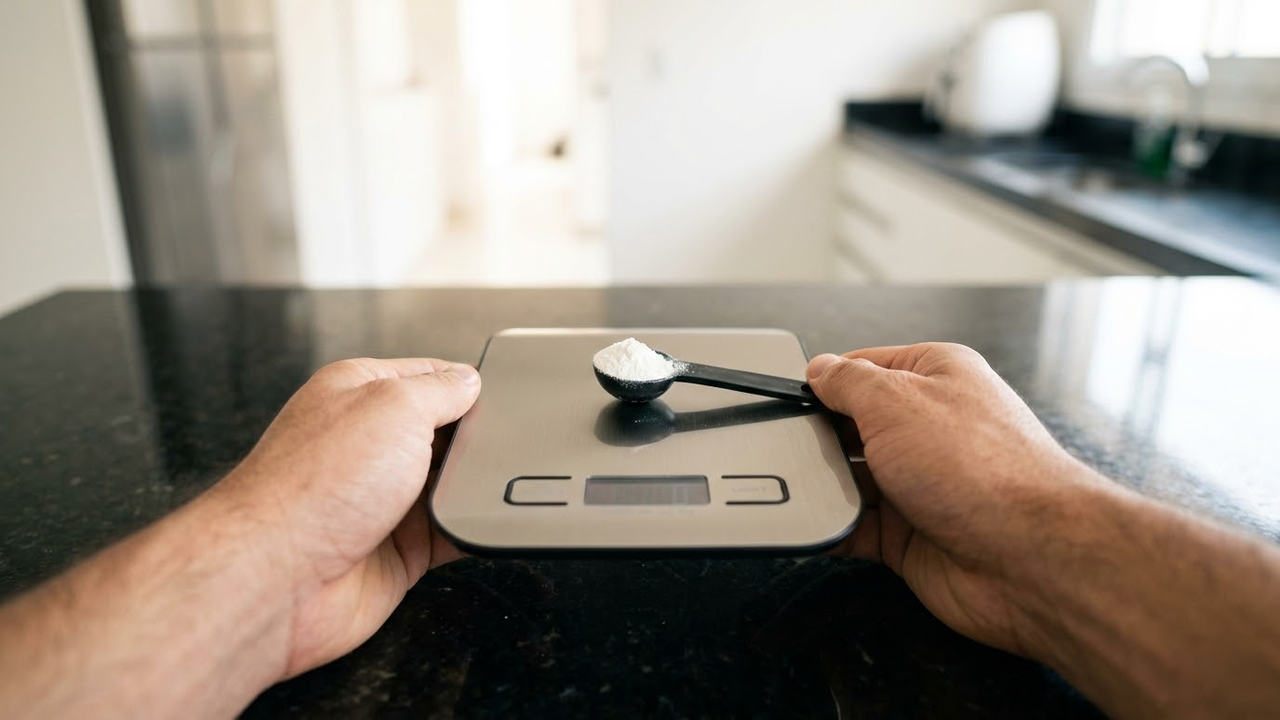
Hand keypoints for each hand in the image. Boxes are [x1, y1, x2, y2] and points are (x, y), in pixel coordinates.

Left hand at [212, 358, 480, 677]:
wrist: (279, 579)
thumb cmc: (312, 487)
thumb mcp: (393, 406)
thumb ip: (440, 389)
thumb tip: (469, 381)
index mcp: (357, 392)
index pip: (428, 376)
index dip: (466, 384)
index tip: (500, 393)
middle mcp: (367, 444)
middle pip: (444, 433)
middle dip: (472, 441)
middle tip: (497, 445)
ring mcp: (382, 499)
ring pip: (451, 486)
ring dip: (469, 489)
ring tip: (481, 489)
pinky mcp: (396, 550)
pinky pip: (451, 534)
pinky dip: (470, 531)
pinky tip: (479, 526)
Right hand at [806, 343, 1098, 656]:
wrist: (1031, 558)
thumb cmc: (985, 470)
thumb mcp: (895, 399)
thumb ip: (847, 380)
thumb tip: (819, 368)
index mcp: (937, 376)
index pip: (865, 367)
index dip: (826, 380)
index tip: (793, 395)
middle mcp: (932, 428)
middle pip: (853, 425)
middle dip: (822, 438)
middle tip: (796, 446)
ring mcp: (922, 483)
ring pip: (851, 479)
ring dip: (828, 486)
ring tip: (812, 489)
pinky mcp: (912, 535)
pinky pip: (856, 526)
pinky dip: (833, 527)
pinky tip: (819, 524)